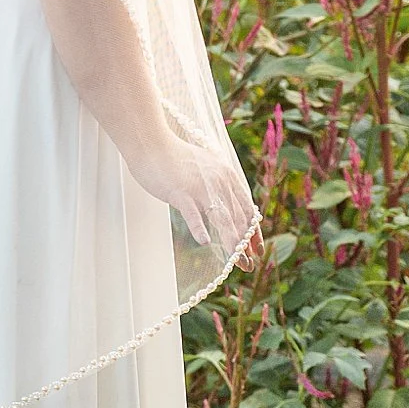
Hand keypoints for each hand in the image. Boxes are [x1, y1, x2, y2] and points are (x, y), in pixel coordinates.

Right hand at [132, 136, 256, 255]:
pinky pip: (193, 213)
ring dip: (232, 242)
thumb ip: (219, 185)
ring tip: (237, 262)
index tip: (257, 250)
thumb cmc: (175, 158)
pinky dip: (199, 228)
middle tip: (248, 265)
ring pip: (222, 218)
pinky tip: (204, 242)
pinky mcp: (180, 192)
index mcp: (227, 175)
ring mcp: (200, 187)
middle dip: (245, 244)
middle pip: (238, 218)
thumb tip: (227, 207)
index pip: (248, 208)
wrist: (151, 142)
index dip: (254, 231)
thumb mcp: (206, 169)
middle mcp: (219, 181)